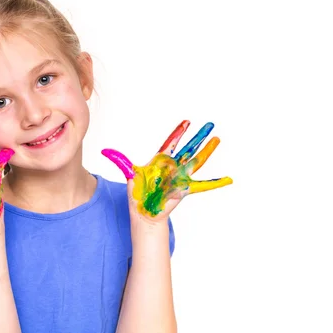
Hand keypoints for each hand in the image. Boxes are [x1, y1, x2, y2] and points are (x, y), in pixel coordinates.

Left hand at [102, 120, 231, 222]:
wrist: (143, 211)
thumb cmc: (138, 194)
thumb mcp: (129, 174)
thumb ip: (120, 161)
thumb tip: (105, 150)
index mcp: (160, 161)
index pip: (171, 143)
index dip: (179, 132)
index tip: (187, 121)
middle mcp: (173, 167)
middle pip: (188, 148)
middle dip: (198, 136)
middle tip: (209, 124)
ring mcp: (180, 177)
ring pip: (196, 161)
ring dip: (207, 151)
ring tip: (217, 140)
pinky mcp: (184, 189)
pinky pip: (203, 186)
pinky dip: (215, 183)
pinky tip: (228, 179)